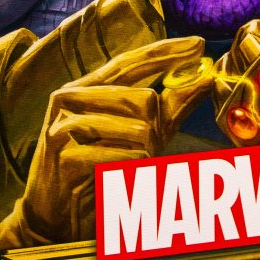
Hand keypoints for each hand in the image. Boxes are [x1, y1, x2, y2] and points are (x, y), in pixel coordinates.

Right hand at [16, 36, 212, 243]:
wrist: (56, 215)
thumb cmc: (100, 168)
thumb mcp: (140, 133)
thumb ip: (171, 105)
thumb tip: (204, 77)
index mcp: (86, 88)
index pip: (131, 62)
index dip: (166, 52)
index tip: (199, 44)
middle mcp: (70, 98)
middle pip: (144, 98)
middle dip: (157, 128)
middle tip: (147, 150)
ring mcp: (63, 123)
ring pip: (138, 129)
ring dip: (143, 154)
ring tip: (124, 167)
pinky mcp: (63, 153)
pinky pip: (121, 156)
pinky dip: (129, 170)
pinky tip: (113, 178)